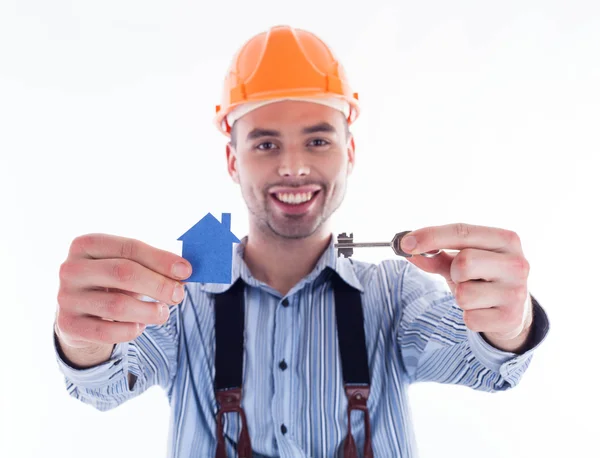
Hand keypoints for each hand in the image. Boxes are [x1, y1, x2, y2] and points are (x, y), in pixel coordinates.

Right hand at [55, 234, 191, 347]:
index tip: (186, 271)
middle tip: (179, 294)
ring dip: (149, 311)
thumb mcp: (129, 267)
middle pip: (123, 273)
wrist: (82, 314)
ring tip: (163, 313)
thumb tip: (184, 271)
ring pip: (117, 306)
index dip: (160, 259)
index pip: (129, 248)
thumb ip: (153, 265)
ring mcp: (66, 297)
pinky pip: (107, 332)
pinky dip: (130, 330)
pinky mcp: (68, 325)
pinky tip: (140, 326)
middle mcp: (71, 268)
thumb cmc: (113, 283)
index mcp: (87, 244)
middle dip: (158, 284)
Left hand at [400, 223, 532, 346]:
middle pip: (464, 262)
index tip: (405, 242)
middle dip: (453, 272)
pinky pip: (469, 318)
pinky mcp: (510, 318)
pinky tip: (482, 310)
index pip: (462, 231)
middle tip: (461, 277)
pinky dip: (468, 316)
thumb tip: (406, 248)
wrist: (513, 310)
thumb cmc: (482, 277)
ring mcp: (517, 292)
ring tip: (475, 294)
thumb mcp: (460, 260)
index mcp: (506, 240)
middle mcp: (517, 263)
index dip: (431, 236)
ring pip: (464, 294)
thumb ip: (435, 254)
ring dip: (460, 296)